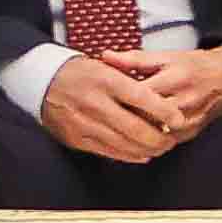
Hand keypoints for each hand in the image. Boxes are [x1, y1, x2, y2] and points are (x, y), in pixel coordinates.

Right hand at [42, 54, 187, 162]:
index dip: (164, 111)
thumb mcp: (107, 66)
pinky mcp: (76, 139)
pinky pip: (108, 152)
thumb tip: (161, 101)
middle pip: (135, 127)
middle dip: (159, 138)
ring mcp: (84, 123)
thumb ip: (133, 81)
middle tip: (172, 139)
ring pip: (123, 144)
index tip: (179, 119)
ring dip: (146, 149)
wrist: (42, 82)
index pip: (142, 98)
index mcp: (106, 80)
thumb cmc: (82, 72)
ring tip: (161, 148)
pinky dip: (129, 155)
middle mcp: (95, 103)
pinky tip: (142, 154)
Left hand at [113, 44, 221, 139]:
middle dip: (124, 120)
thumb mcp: (166, 56)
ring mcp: (191, 118)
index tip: (100, 100)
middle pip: (147, 118)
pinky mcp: (193, 131)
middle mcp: (184, 100)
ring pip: (156, 134)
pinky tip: (135, 140)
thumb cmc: (193, 64)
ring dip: (136, 135)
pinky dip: (151, 142)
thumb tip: (105, 56)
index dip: (118, 99)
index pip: (140, 94)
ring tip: (116, 131)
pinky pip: (167, 141)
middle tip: (103, 120)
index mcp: (175, 77)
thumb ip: (134, 58)